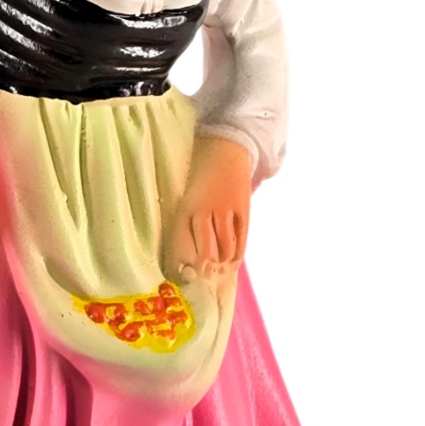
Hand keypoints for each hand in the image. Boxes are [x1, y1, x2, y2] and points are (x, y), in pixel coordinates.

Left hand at [170, 133, 252, 278]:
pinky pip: (241, 238)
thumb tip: (186, 253)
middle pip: (205, 250)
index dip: (182, 264)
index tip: (182, 277)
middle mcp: (204, 210)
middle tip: (204, 277)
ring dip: (222, 262)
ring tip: (218, 270)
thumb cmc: (201, 175)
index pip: (182, 243)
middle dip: (205, 268)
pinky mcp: (242, 209)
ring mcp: (225, 210)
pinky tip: (232, 261)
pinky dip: (236, 253)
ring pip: (225, 247)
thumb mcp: (187, 196)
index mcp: (186, 207)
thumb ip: (187, 222)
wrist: (225, 148)